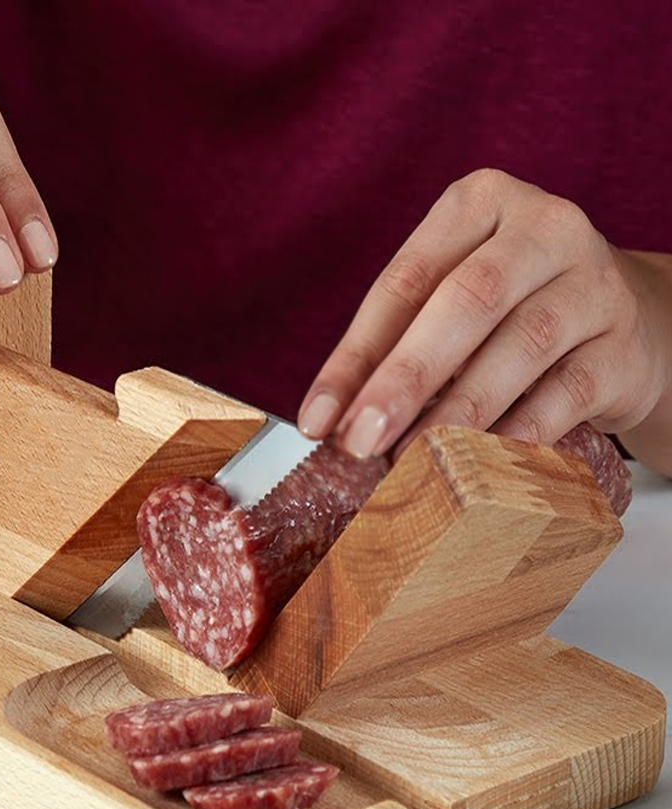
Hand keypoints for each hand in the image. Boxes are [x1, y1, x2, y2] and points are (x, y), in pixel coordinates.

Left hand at [297, 169, 671, 468]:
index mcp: (480, 204)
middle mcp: (545, 228)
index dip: (354, 357)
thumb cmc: (509, 311)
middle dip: (404, 378)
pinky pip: (566, 394)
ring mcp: (594, 284)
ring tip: (410, 461)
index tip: (318, 422)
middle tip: (360, 442)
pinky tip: (475, 467)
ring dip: (457, 412)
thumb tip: (332, 423)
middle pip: (465, 301)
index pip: (404, 281)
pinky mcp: (624, 346)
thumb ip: (393, 347)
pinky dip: (516, 435)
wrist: (627, 324)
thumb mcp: (449, 304)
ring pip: (521, 346)